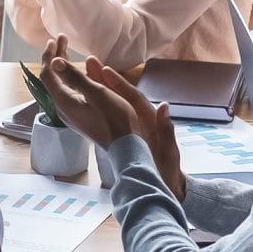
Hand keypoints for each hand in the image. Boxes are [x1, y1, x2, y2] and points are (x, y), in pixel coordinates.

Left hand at [38, 35, 135, 147]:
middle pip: (52, 79)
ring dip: (62, 67)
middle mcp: (62, 108)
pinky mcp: (78, 117)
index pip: (48, 74)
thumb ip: (75, 77)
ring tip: (67, 52)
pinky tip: (77, 74)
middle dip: (55, 57)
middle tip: (61, 39)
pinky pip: (68, 93)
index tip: (56, 39)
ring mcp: (70, 114)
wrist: (125, 147)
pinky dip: (70, 78)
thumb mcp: (97, 93)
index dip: (50, 55)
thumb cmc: (114, 118)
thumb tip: (55, 61)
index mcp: (63, 101)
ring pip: (60, 86)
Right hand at [92, 57, 187, 198]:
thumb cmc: (168, 172)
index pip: (133, 97)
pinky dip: (100, 105)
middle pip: (121, 95)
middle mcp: (141, 120)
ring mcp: (132, 127)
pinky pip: (111, 117)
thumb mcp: (169, 153)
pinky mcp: (125, 136)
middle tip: (89, 64)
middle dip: (105, 80)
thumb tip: (164, 106)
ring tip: (83, 76)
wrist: (167, 187)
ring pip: (114, 104)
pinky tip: (87, 101)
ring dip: (100, 89)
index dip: (119, 83)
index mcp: (151, 121)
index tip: (104, 70)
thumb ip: (167, 130)